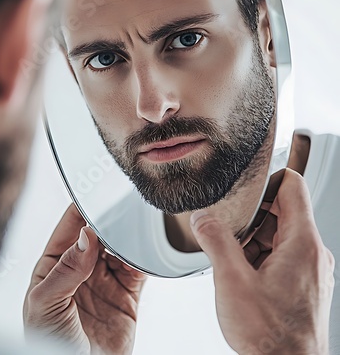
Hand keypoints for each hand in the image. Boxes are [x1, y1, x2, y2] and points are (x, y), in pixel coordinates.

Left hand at [24, 204, 146, 354]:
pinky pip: (137, 270)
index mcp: (54, 265)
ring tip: (133, 227)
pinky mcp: (127, 295)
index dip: (81, 210)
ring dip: (126, 237)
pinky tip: (144, 251)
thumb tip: (87, 236)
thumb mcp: (46, 304)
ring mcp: (104, 281)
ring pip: (119, 248)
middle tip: (120, 207)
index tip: (95, 194)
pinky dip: (143, 259)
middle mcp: (80, 268)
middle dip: (107, 220)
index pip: (69, 227)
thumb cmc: (49, 343)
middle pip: (97, 233)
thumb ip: (66, 269)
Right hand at [191, 168, 334, 354]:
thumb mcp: (232, 282)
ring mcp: (309, 270)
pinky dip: (258, 255)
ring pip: (278, 234)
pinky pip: (280, 254)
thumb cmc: (270, 337)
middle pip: (282, 210)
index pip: (292, 186)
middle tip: (227, 227)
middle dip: (250, 215)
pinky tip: (241, 272)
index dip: (267, 178)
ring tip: (232, 257)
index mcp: (302, 244)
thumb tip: (203, 218)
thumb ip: (216, 241)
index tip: (244, 184)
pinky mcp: (302, 284)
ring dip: (252, 238)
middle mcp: (312, 254)